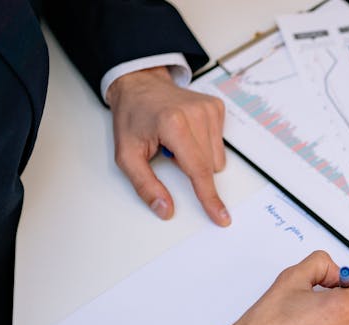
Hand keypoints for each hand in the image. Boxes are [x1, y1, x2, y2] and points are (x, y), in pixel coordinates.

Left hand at [105, 66, 229, 225]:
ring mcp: (209, 109)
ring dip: (199, 158)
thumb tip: (165, 209)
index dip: (209, 197)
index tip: (221, 216)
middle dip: (191, 170)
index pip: (198, 170)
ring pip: (217, 158)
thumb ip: (145, 185)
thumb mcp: (127, 155)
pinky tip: (188, 133)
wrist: (139, 84)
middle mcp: (196, 114)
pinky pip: (219, 144)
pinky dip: (205, 145)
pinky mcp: (216, 108)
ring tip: (177, 141)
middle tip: (168, 152)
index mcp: (174, 125)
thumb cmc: (132, 116)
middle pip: (209, 167)